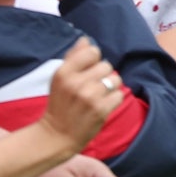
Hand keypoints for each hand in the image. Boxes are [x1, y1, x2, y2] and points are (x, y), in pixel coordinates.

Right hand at [38, 37, 123, 151]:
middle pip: (106, 65)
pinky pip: (119, 95)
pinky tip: (102, 106)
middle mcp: (76, 83)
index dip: (94, 60)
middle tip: (91, 88)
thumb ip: (73, 57)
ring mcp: (89, 97)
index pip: (92, 51)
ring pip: (115, 79)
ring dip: (110, 87)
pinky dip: (113, 101)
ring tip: (98, 96)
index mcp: (64, 72)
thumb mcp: (59, 79)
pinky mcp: (101, 109)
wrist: (56, 136)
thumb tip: (86, 40)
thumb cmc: (60, 104)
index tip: (87, 71)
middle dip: (102, 75)